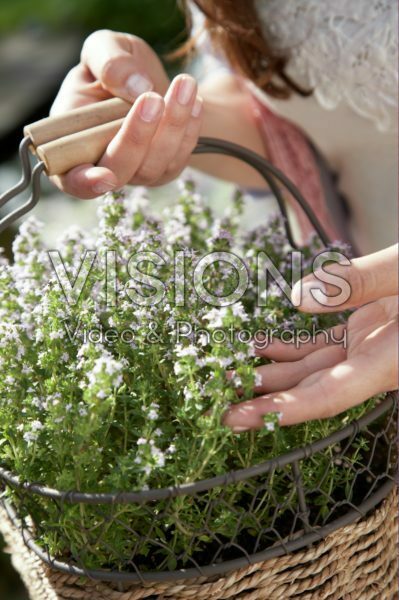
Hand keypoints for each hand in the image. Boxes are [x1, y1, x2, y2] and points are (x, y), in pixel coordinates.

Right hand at [50, 30, 202, 197]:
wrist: (145, 80)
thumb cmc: (112, 68)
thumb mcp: (102, 49)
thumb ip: (109, 62)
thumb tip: (136, 87)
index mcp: (70, 145)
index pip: (71, 178)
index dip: (85, 183)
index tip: (104, 176)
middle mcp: (102, 168)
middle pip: (119, 170)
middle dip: (137, 137)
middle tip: (152, 98)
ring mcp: (136, 175)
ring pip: (154, 166)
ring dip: (171, 127)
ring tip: (184, 84)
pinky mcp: (165, 170)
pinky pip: (179, 158)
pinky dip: (189, 129)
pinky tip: (196, 100)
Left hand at [224, 245, 397, 428]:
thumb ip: (360, 280)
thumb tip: (297, 298)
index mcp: (391, 359)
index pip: (331, 394)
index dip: (286, 410)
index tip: (244, 419)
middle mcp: (376, 362)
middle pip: (313, 388)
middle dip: (266, 397)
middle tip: (217, 404)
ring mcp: (369, 347)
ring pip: (312, 368)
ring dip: (271, 371)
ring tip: (227, 372)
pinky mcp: (365, 331)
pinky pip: (320, 345)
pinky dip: (289, 346)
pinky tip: (259, 343)